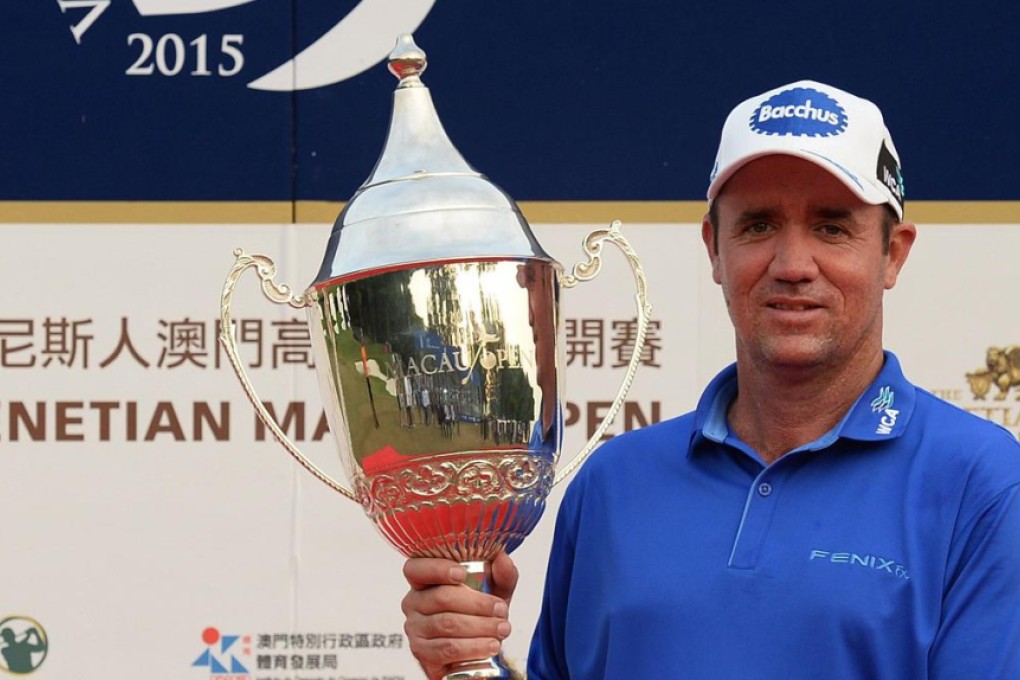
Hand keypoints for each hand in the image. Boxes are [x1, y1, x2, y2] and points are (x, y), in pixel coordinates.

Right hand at [401, 552, 518, 679]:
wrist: (477, 649)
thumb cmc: (479, 614)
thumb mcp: (495, 591)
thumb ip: (501, 575)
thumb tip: (502, 560)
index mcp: (424, 580)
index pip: (416, 569)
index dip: (437, 569)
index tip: (462, 574)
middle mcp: (414, 602)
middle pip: (442, 598)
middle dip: (477, 604)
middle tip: (501, 610)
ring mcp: (415, 629)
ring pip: (447, 624)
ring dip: (480, 627)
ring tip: (502, 629)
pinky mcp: (422, 653)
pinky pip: (448, 649)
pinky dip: (473, 647)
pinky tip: (490, 645)